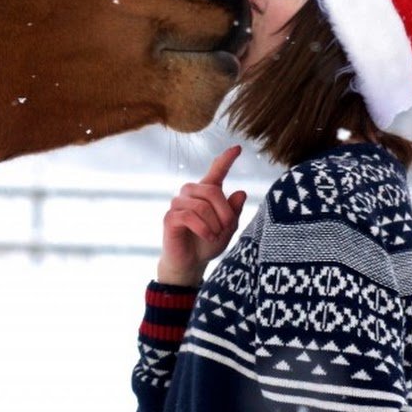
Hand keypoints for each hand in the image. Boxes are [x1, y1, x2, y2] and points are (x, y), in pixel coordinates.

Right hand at [156, 145, 246, 286]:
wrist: (190, 263)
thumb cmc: (208, 243)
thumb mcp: (227, 228)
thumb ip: (233, 211)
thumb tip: (241, 193)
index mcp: (206, 193)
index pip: (215, 172)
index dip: (225, 160)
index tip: (238, 148)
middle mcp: (190, 194)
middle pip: (211, 190)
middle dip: (224, 211)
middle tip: (228, 228)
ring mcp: (178, 204)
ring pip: (201, 205)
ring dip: (214, 223)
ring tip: (216, 236)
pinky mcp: (170, 217)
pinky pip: (189, 216)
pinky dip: (203, 228)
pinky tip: (208, 236)